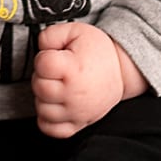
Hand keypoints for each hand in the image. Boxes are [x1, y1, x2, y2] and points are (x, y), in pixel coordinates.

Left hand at [30, 22, 140, 137]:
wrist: (121, 71)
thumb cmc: (98, 52)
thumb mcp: (75, 31)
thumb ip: (50, 35)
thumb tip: (40, 48)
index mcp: (74, 70)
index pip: (42, 65)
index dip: (43, 58)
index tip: (54, 57)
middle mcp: (75, 94)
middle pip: (39, 88)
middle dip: (42, 76)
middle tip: (55, 72)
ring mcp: (77, 112)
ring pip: (42, 110)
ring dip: (44, 98)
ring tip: (56, 86)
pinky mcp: (79, 124)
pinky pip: (52, 129)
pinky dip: (47, 120)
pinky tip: (54, 105)